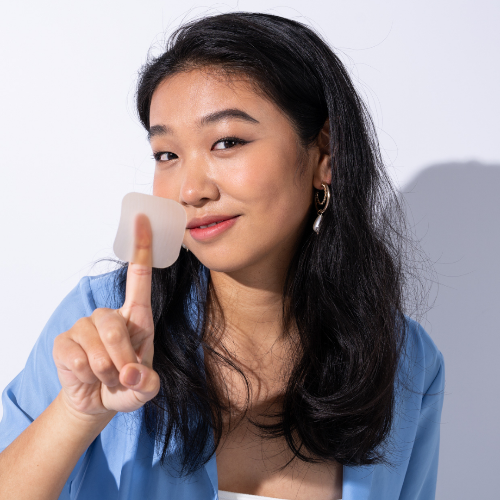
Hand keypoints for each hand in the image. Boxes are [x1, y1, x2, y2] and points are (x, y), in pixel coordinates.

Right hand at [53, 214, 159, 416]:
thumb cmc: (126, 385)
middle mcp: (110, 315)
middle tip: (123, 376)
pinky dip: (86, 375)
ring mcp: (84, 326)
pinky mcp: (64, 342)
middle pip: (115, 325)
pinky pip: (76, 357)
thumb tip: (131, 373)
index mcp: (137, 318)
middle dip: (121, 357)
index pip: (140, 277)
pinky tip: (88, 376)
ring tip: (107, 378)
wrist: (98, 400)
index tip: (143, 219)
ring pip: (96, 345)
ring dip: (105, 371)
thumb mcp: (145, 389)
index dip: (142, 247)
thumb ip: (147, 383)